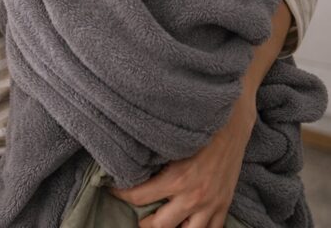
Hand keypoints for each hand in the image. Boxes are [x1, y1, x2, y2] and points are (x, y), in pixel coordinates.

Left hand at [111, 97, 255, 227]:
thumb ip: (152, 160)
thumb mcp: (170, 144)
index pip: (138, 197)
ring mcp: (211, 205)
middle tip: (136, 215)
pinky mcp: (224, 205)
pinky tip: (186, 224)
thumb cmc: (196, 130)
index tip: (112, 189)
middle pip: (159, 225)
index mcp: (176, 180)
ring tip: (159, 222)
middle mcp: (193, 198)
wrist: (230, 126)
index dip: (120, 194)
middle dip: (144, 222)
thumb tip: (129, 165)